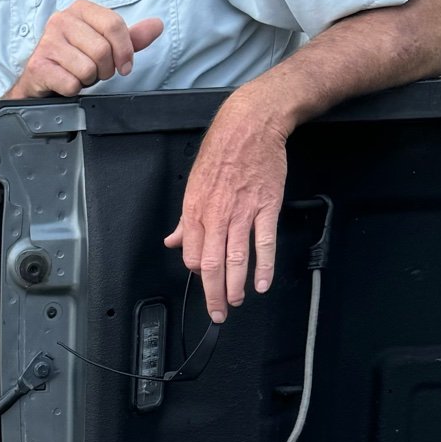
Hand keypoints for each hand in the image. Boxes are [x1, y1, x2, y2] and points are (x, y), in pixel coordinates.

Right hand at [8, 2, 162, 100]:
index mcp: (81, 9)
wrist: (41, 77)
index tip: (125, 66)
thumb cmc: (74, 58)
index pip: (114, 24)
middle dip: (105, 68)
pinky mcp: (39, 65)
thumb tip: (157, 25)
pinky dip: (74, 89)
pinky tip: (67, 82)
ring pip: (87, 68)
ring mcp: (47, 42)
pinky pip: (71, 83)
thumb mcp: (104, 43)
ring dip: (89, 79)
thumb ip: (130, 36)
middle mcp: (61, 19)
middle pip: (102, 49)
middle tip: (97, 71)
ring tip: (80, 75)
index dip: (125, 50)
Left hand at [163, 87, 291, 321]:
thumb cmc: (222, 153)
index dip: (198, 275)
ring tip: (236, 302)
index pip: (192, 255)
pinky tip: (262, 284)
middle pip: (211, 264)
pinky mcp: (266, 208)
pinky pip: (264, 243)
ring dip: (235, 287)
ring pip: (236, 259)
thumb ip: (185, 219)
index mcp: (195, 211)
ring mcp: (242, 213)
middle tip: (218, 313)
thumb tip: (173, 241)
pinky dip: (263, 267)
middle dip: (213, 294)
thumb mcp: (193, 185)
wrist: (250, 127)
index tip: (206, 284)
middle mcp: (217, 215)